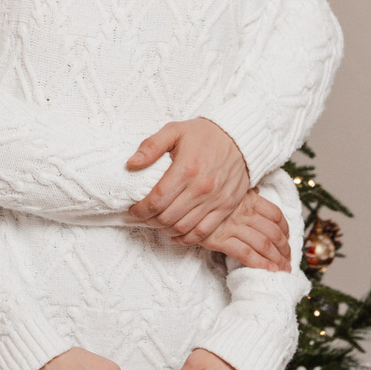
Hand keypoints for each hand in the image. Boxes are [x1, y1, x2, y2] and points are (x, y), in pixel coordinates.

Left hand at [126, 118, 249, 243]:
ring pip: (183, 227)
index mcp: (186, 169)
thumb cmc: (204, 134)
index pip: (157, 200)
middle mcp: (201, 188)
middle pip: (167, 217)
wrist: (239, 138)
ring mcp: (215, 199)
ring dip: (165, 230)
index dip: (140, 210)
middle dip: (150, 220)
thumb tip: (131, 164)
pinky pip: (204, 232)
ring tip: (157, 223)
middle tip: (143, 216)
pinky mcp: (226, 206)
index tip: (133, 210)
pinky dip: (186, 238)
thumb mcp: (174, 130)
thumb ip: (150, 146)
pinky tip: (176, 235)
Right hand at [193, 192, 290, 272]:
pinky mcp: (219, 239)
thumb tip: (257, 192)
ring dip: (277, 259)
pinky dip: (261, 264)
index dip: (285, 230)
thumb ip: (243, 192)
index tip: (288, 240)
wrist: (177, 201)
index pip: (275, 214)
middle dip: (284, 249)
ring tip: (283, 270)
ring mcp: (232, 226)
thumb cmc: (203, 195)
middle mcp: (243, 212)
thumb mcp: (227, 188)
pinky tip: (269, 271)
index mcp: (248, 199)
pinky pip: (246, 254)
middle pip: (273, 232)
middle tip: (288, 261)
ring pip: (264, 244)